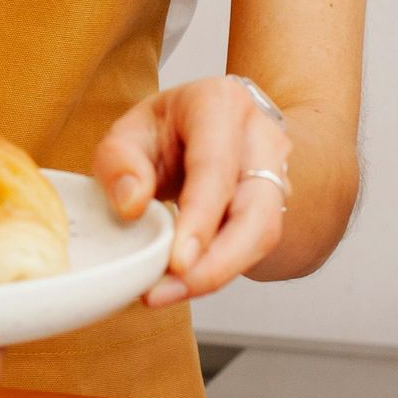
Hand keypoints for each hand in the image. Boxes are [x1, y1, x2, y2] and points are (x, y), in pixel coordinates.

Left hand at [94, 74, 293, 304]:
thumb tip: (131, 204)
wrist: (211, 128)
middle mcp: (261, 138)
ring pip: (263, 235)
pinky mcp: (275, 208)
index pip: (216, 167)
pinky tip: (182, 284)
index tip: (178, 262)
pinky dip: (216, 270)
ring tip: (167, 293)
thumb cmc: (165, 130)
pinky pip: (252, 247)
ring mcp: (277, 174)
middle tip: (168, 290)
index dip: (200, 218)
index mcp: (220, 104)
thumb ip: (119, 161)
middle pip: (255, 211)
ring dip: (216, 273)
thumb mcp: (129, 131)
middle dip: (216, 263)